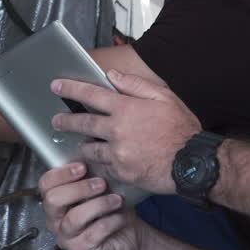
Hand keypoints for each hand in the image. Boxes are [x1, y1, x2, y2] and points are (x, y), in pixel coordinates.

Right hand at [39, 162, 143, 249]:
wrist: (130, 238)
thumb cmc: (112, 211)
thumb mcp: (101, 189)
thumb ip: (91, 176)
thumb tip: (93, 155)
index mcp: (56, 201)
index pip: (46, 184)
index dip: (62, 173)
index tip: (82, 166)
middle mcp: (55, 220)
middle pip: (53, 200)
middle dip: (79, 188)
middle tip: (101, 183)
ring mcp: (66, 237)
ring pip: (74, 217)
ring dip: (98, 205)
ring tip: (116, 199)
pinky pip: (92, 234)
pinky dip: (109, 222)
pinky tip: (120, 216)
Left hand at [51, 70, 201, 193]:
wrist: (192, 163)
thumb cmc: (182, 129)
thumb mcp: (164, 97)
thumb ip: (135, 85)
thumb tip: (113, 77)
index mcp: (126, 108)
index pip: (91, 94)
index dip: (71, 88)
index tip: (56, 86)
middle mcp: (117, 131)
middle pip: (82, 123)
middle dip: (65, 121)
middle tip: (57, 121)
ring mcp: (117, 154)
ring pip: (89, 149)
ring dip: (83, 145)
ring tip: (82, 144)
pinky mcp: (121, 173)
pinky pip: (102, 167)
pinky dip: (99, 164)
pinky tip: (101, 162)